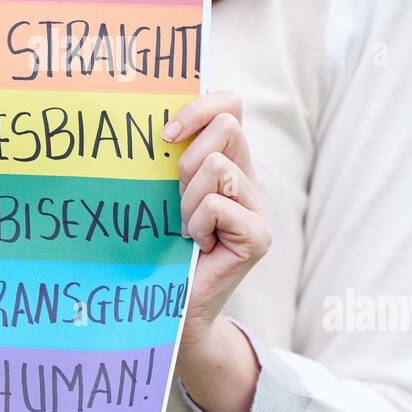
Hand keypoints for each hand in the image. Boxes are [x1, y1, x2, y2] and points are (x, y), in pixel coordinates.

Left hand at [164, 91, 271, 411]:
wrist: (174, 307)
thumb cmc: (160, 246)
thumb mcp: (162, 192)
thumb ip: (170, 157)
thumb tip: (152, 120)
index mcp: (226, 161)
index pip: (230, 105)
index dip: (200, 107)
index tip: (165, 135)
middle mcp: (248, 179)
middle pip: (227, 126)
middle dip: (188, 160)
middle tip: (178, 199)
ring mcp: (258, 208)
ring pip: (216, 166)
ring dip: (188, 200)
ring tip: (187, 229)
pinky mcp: (259, 236)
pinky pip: (217, 206)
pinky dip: (197, 224)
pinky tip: (199, 246)